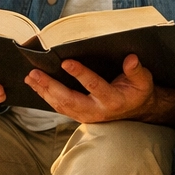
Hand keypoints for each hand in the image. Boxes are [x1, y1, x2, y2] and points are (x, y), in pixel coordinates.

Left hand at [25, 55, 157, 123]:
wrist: (137, 111)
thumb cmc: (138, 92)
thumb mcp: (144, 81)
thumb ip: (137, 71)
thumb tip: (130, 59)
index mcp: (113, 100)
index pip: (94, 86)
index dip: (80, 74)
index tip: (66, 62)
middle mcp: (97, 110)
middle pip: (69, 100)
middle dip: (50, 86)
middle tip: (35, 73)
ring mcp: (86, 115)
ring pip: (61, 106)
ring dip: (44, 91)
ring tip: (31, 78)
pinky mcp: (79, 116)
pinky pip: (60, 107)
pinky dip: (46, 96)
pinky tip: (36, 86)